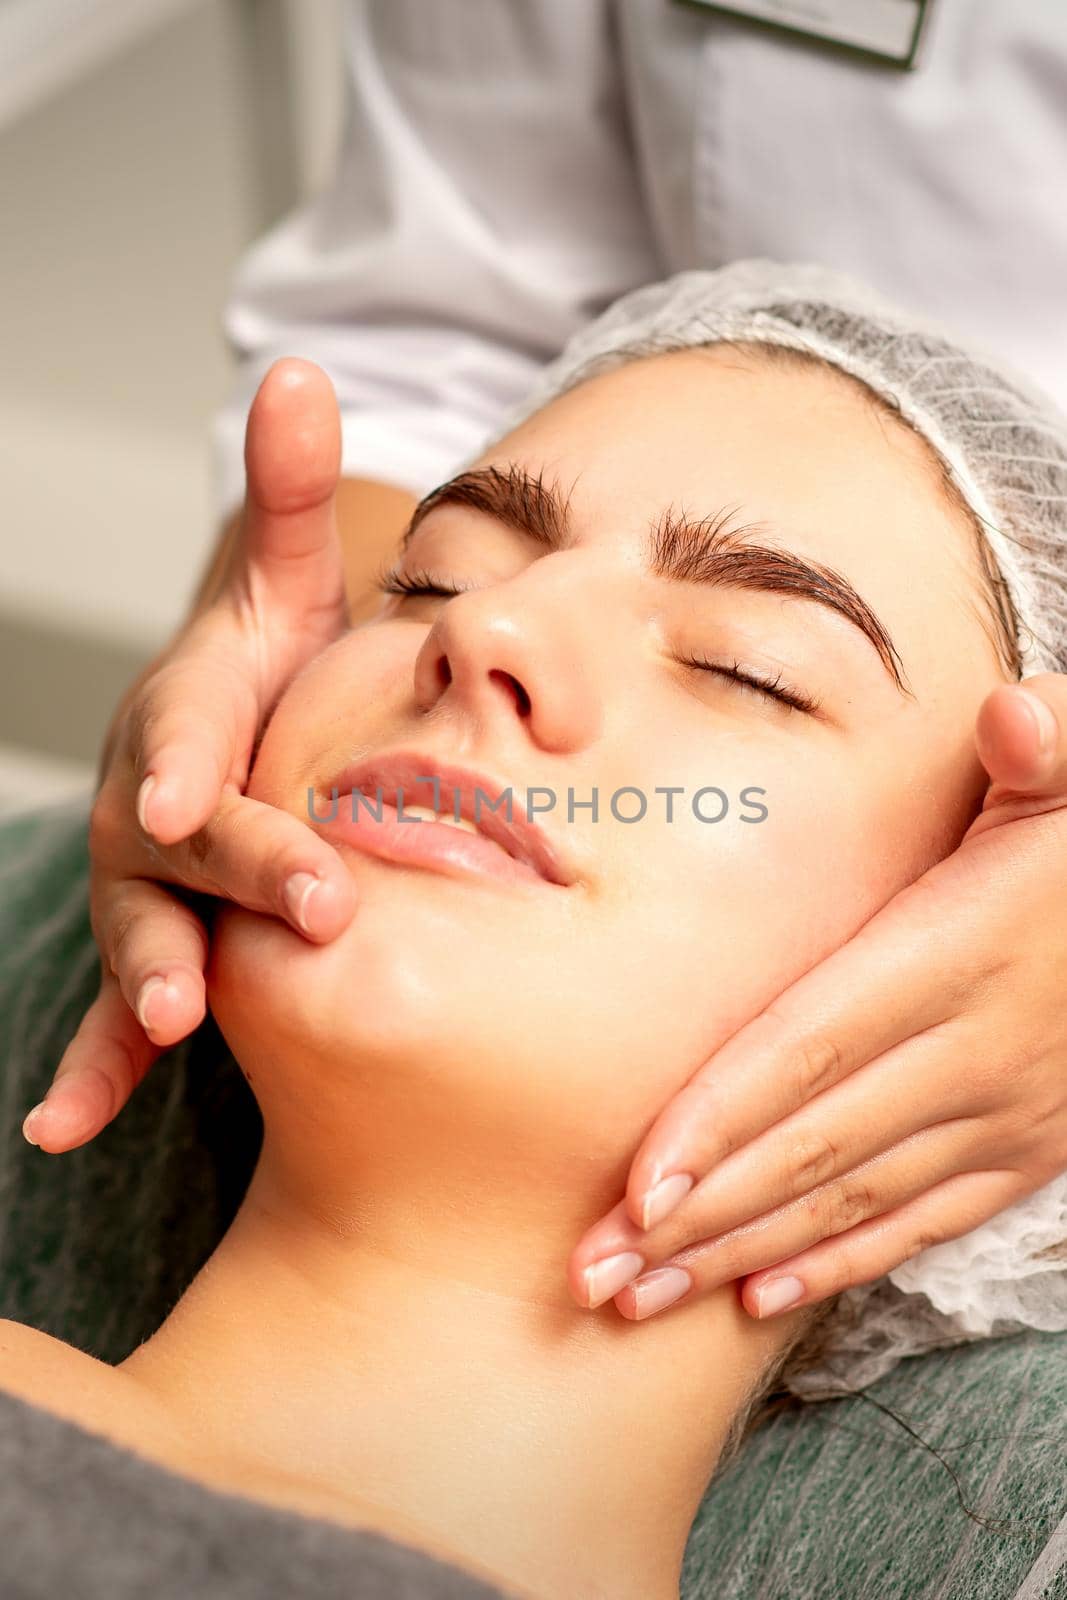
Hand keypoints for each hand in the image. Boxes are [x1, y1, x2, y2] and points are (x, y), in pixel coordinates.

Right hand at [23, 359, 357, 1154]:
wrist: (236, 740)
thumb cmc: (272, 670)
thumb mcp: (284, 585)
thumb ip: (291, 497)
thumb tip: (297, 367)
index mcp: (186, 714)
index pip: (188, 732)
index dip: (189, 759)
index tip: (193, 793)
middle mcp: (149, 802)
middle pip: (185, 842)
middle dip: (236, 874)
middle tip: (309, 910)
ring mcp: (141, 884)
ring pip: (143, 929)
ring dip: (150, 978)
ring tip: (168, 1022)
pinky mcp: (151, 945)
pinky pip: (108, 1015)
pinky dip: (89, 1068)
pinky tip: (64, 1127)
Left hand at [568, 676, 1066, 1322]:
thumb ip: (1040, 749)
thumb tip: (1007, 713)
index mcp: (957, 954)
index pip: (814, 1046)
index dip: (723, 1117)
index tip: (638, 1185)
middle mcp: (976, 1051)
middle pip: (810, 1144)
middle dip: (695, 1215)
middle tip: (594, 1269)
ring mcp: (1003, 1116)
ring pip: (850, 1198)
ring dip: (739, 1253)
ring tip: (640, 1296)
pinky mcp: (1024, 1155)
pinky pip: (919, 1222)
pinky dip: (838, 1262)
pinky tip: (758, 1295)